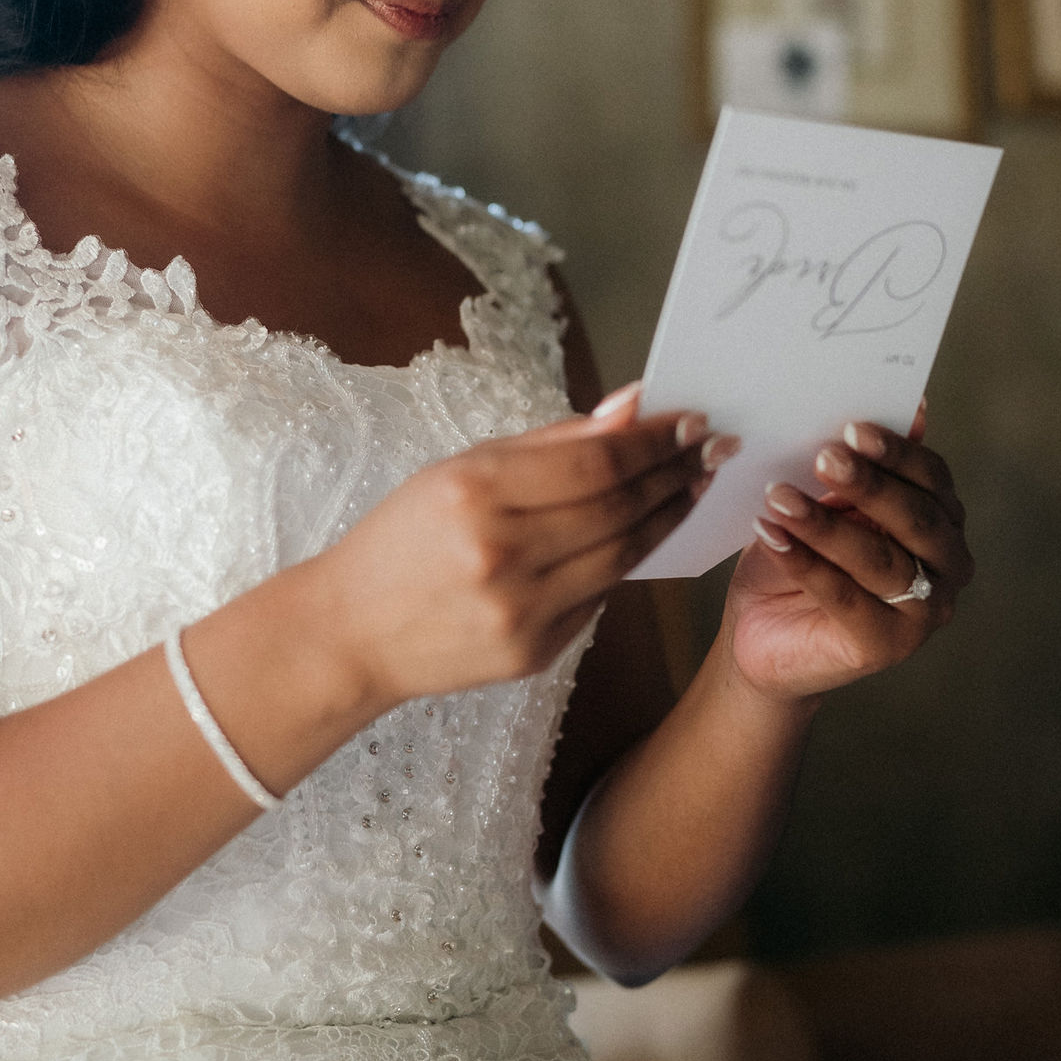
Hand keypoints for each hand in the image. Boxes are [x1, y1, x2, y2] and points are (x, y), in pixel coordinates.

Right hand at [322, 390, 732, 709]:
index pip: (594, 462)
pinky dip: (624, 562)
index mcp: (475, 493)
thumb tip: (631, 406)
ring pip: (622, 557)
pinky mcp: (534, 654)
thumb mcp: (460, 470)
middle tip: (708, 450)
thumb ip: (550, 442)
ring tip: (689, 487)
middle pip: (618, 508)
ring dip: (666, 518)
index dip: (653, 441)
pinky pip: (599, 599)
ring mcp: (520, 612)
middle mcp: (501, 554)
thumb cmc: (404, 539)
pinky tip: (641, 534)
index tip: (690, 422)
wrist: (352, 632)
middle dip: (673, 475)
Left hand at [721, 409, 971, 700]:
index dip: (897, 452)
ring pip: (879, 560)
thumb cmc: (802, 555)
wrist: (763, 630)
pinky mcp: (886, 646)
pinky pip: (844, 597)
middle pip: (916, 518)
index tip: (852, 428)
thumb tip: (913, 408)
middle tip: (823, 458)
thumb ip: (860, 464)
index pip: (932, 478)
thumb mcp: (826, 503)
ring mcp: (923, 611)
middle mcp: (947, 565)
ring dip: (826, 525)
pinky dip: (805, 563)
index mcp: (942, 519)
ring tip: (780, 497)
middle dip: (869, 485)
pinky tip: (770, 535)